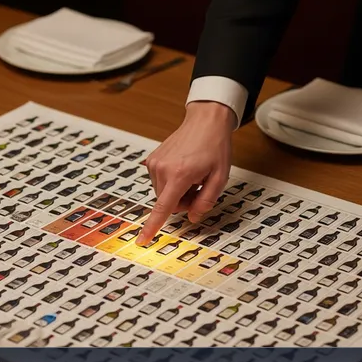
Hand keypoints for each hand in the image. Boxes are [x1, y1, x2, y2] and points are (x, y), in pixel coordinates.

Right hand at [136, 101, 235, 244]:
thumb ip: (206, 201)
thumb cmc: (215, 146)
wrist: (205, 121)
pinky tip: (184, 170)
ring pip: (163, 194)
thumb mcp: (220, 177)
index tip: (142, 240)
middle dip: (183, 203)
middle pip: (168, 204)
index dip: (152, 226)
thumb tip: (193, 218)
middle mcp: (163, 169)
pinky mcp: (152, 160)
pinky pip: (160, 183)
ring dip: (177, 193)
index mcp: (180, 174)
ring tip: (193, 177)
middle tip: (199, 188)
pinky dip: (172, 183)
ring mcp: (155, 163)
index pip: (163, 207)